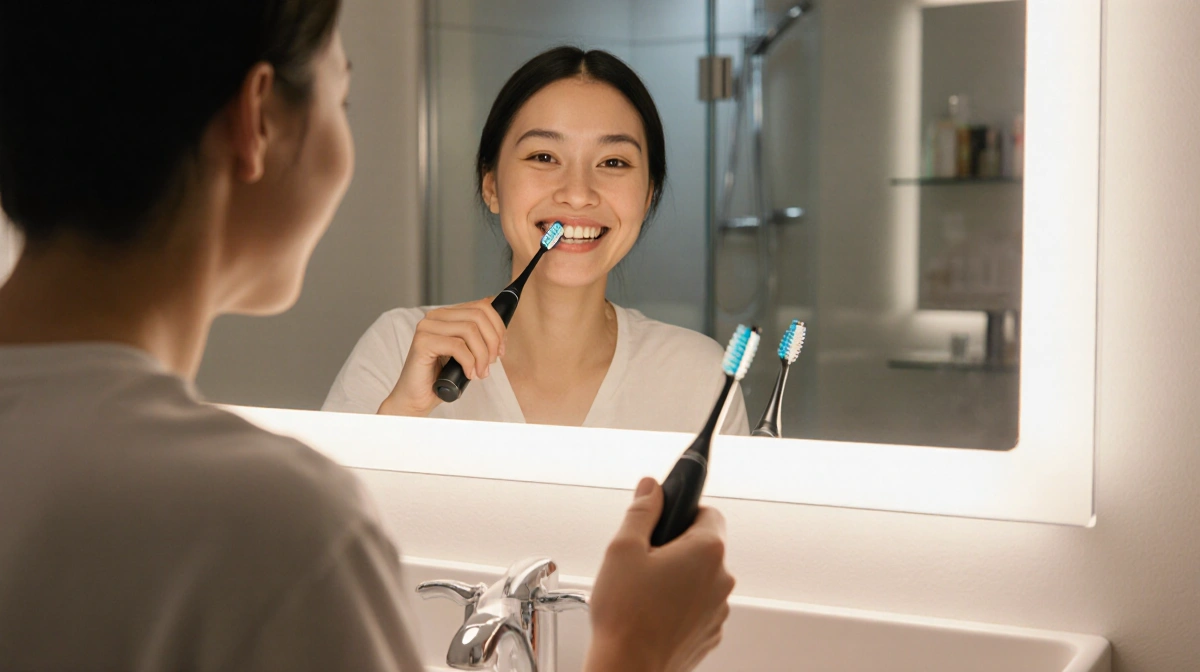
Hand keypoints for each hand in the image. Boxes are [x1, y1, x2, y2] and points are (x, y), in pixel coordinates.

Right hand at [376, 298, 505, 416]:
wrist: (416, 398)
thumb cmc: (441, 377)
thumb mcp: (466, 353)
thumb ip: (478, 339)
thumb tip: (501, 331)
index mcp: (447, 315)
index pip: (481, 306)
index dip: (498, 327)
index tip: (502, 348)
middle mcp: (435, 317)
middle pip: (478, 316)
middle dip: (493, 340)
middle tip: (493, 362)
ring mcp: (427, 328)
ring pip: (470, 330)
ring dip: (482, 354)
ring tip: (481, 372)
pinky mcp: (423, 342)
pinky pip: (458, 346)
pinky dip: (469, 362)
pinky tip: (469, 373)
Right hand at [584, 478, 734, 671]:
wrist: (628, 668)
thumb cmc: (626, 616)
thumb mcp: (623, 548)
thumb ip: (642, 511)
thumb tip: (652, 488)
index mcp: (707, 551)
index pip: (709, 512)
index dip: (683, 512)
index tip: (664, 520)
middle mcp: (721, 580)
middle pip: (705, 546)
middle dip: (677, 547)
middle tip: (644, 559)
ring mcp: (718, 610)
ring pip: (701, 578)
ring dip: (679, 577)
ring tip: (644, 590)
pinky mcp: (709, 633)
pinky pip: (698, 606)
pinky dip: (680, 604)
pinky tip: (652, 611)